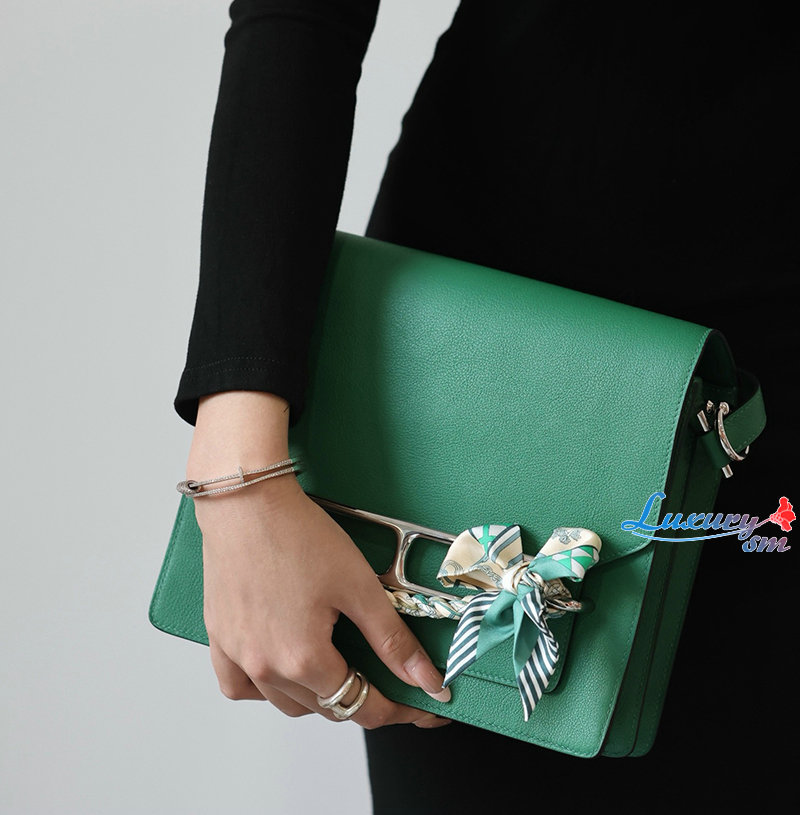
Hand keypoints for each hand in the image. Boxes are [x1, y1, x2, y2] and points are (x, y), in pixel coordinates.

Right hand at [189, 392, 450, 728]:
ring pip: (284, 703)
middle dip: (361, 699)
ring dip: (316, 696)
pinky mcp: (219, 637)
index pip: (360, 706)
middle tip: (387, 681)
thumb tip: (427, 682)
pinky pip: (239, 686)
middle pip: (325, 707)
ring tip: (339, 669)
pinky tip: (282, 670)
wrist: (246, 500)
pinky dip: (264, 688)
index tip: (422, 708)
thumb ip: (393, 641)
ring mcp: (237, 654)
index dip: (398, 710)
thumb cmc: (297, 534)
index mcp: (302, 658)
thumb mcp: (358, 587)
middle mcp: (265, 667)